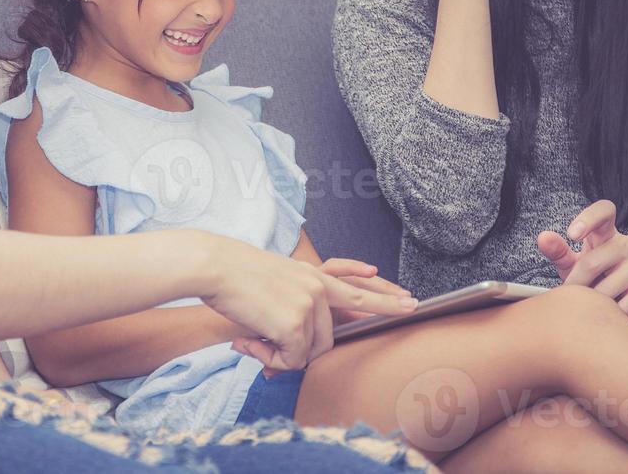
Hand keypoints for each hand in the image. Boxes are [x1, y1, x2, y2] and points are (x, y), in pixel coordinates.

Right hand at [195, 235, 417, 373]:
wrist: (216, 267)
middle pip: (325, 343)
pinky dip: (268, 358)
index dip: (386, 301)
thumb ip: (294, 311)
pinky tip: (248, 339)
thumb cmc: (235, 278)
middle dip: (296, 353)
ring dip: (278, 355)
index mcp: (315, 278)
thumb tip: (296, 352)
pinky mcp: (294, 323)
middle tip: (259, 344)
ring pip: (306, 355)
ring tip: (251, 337)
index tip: (411, 303)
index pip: (360, 292)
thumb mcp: (276, 286)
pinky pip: (290, 360)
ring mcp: (309, 306)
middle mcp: (319, 290)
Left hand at [537, 199, 627, 321]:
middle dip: (576, 282)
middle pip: (594, 261)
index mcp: (606, 232)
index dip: (588, 218)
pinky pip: (625, 304)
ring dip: (594, 301)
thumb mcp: (574, 263)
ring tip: (591, 304)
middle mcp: (625, 244)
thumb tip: (543, 238)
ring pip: (608, 286)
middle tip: (569, 296)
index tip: (572, 235)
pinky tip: (610, 312)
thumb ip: (558, 251)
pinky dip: (612, 312)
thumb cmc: (596, 276)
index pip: (604, 210)